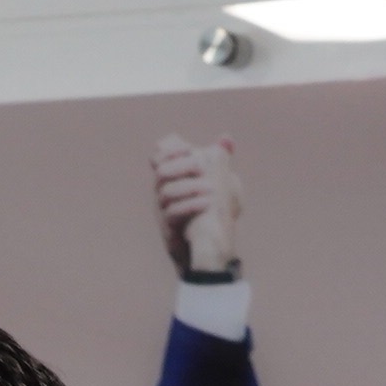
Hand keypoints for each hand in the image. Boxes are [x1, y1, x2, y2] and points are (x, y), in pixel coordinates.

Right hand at [154, 135, 241, 278]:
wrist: (203, 247)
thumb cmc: (209, 212)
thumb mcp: (218, 184)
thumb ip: (220, 161)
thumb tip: (226, 139)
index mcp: (173, 178)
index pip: (159, 157)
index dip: (170, 149)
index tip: (188, 147)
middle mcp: (163, 191)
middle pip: (161, 171)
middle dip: (181, 166)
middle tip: (202, 168)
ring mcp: (164, 210)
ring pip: (166, 192)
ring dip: (189, 187)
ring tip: (211, 189)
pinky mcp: (169, 227)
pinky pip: (172, 213)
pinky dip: (191, 205)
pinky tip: (207, 203)